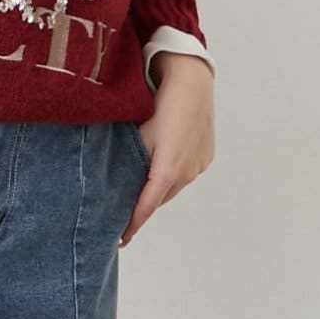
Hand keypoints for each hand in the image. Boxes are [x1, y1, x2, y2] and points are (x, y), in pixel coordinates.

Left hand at [121, 53, 215, 246]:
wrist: (191, 79)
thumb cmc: (160, 103)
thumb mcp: (138, 135)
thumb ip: (129, 163)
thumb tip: (114, 185)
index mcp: (168, 170)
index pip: (146, 206)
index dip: (133, 224)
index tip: (121, 238)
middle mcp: (187, 172)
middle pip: (160, 199)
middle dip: (143, 207)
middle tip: (123, 216)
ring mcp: (199, 165)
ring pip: (173, 187)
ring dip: (157, 191)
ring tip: (140, 194)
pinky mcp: (205, 156)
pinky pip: (185, 174)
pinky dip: (171, 177)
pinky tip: (160, 170)